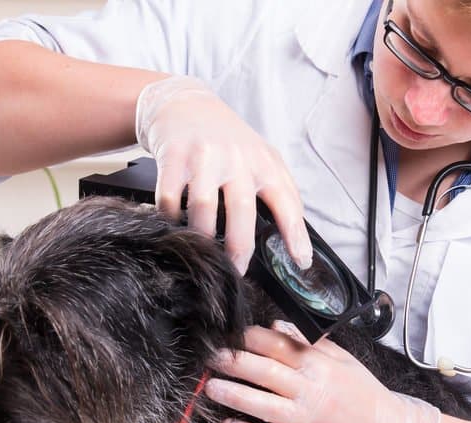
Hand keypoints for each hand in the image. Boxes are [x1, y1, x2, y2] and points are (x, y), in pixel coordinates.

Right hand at [135, 75, 312, 273]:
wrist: (184, 103)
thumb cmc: (226, 138)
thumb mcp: (261, 156)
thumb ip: (280, 189)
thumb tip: (297, 235)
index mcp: (263, 162)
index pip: (286, 201)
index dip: (295, 234)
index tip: (301, 261)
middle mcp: (235, 157)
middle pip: (241, 211)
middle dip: (239, 248)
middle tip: (236, 270)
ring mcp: (203, 156)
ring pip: (202, 208)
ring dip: (202, 237)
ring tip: (203, 251)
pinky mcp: (173, 156)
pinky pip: (170, 198)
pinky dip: (170, 217)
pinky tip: (174, 224)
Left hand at [204, 322, 442, 422]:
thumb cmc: (368, 397)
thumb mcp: (345, 362)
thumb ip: (310, 342)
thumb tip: (275, 325)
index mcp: (321, 366)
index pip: (277, 345)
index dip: (249, 338)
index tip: (229, 334)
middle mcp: (312, 391)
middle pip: (264, 371)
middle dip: (233, 362)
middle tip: (209, 357)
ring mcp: (307, 421)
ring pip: (261, 405)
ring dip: (232, 394)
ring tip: (210, 388)